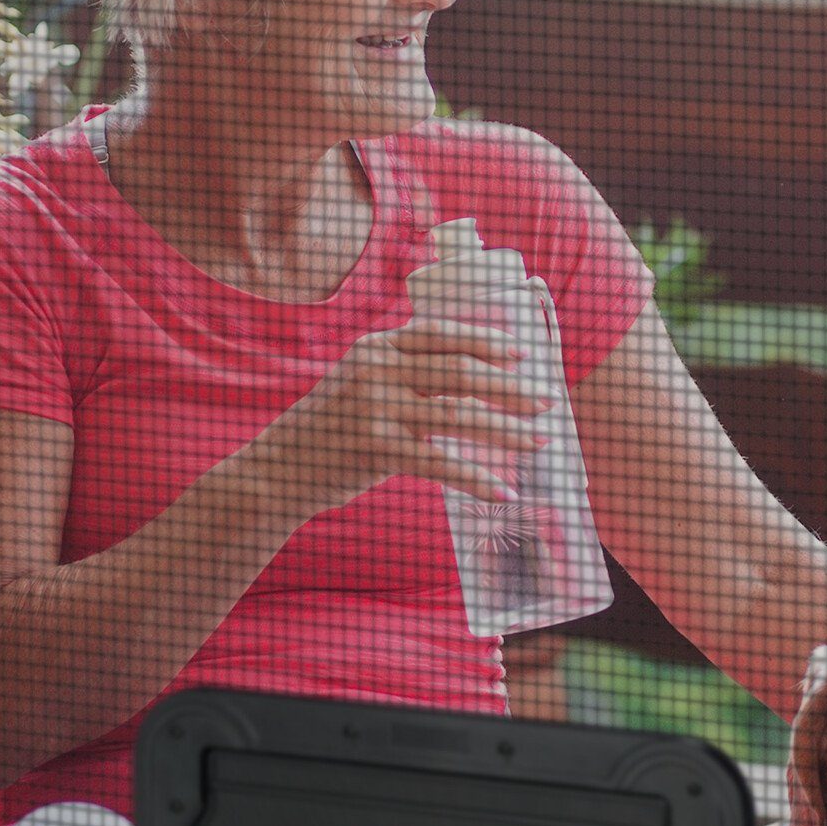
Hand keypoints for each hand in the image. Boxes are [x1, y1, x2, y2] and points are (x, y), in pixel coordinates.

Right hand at [253, 320, 550, 518]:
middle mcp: (377, 370)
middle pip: (459, 371)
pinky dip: (477, 479)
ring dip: (506, 430)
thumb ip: (408, 375)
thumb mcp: (363, 384)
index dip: (486, 341)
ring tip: (538, 441)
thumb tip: (479, 387)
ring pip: (458, 414)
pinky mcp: (377, 449)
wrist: (280, 467)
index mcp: (377, 348)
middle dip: (511, 387)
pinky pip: (441, 462)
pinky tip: (504, 492)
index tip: (521, 354)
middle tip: (547, 402)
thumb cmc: (332, 427)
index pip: (441, 334)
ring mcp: (376, 408)